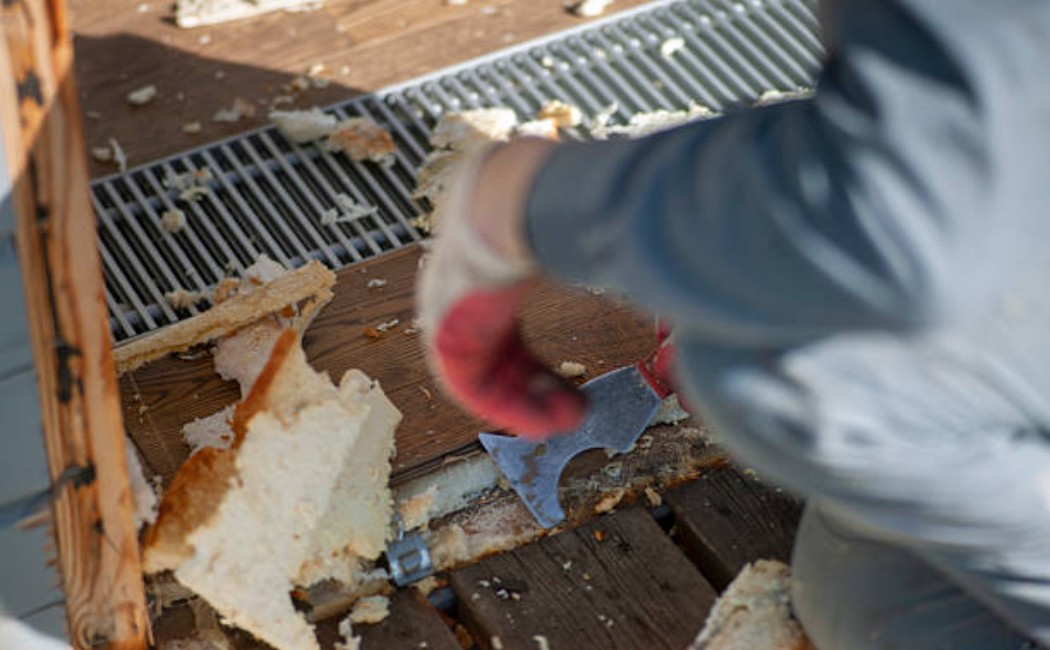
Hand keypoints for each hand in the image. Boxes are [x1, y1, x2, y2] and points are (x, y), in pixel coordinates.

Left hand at [416, 140, 586, 438]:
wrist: (517, 195)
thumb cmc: (554, 207)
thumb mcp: (579, 241)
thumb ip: (607, 265)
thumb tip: (660, 277)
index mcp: (488, 271)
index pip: (507, 332)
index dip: (538, 368)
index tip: (570, 390)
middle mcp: (462, 294)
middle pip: (496, 354)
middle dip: (534, 387)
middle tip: (572, 411)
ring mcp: (446, 311)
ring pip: (482, 372)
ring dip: (523, 402)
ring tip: (562, 423)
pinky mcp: (442, 332)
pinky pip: (467, 382)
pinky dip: (504, 405)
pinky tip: (540, 422)